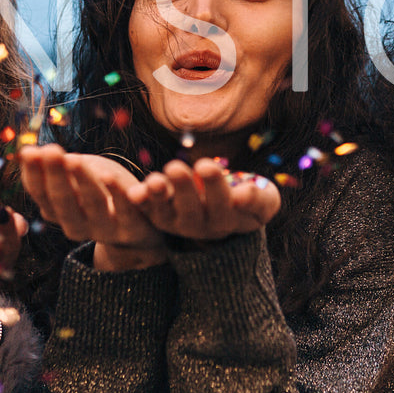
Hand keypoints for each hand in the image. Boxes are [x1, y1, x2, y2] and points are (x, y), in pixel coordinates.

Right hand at [20, 144, 166, 269]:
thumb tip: (27, 152)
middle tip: (49, 151)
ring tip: (74, 160)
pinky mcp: (134, 229)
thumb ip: (57, 171)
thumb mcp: (78, 179)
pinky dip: (118, 193)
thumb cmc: (104, 193)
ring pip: (95, 205)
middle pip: (65, 203)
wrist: (143, 226)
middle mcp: (80, 226)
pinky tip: (109, 174)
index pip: (42, 195)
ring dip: (84, 182)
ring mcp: (107, 230)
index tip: (28, 152)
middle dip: (57, 176)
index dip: (34, 175)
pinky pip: (127, 211)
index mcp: (61, 213)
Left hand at [131, 158, 281, 243]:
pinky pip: (145, 208)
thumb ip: (257, 199)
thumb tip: (242, 195)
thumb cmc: (248, 199)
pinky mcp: (156, 214)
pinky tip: (129, 190)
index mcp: (226, 221)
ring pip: (164, 212)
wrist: (223, 207)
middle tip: (176, 167)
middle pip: (190, 210)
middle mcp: (198, 226)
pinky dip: (138, 200)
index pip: (221, 205)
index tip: (207, 166)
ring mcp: (175, 222)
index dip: (214, 187)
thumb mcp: (264, 199)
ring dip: (157, 197)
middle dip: (183, 189)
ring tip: (153, 181)